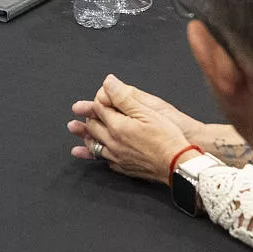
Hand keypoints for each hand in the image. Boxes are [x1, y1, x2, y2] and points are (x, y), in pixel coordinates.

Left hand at [70, 74, 190, 184]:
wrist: (177, 164)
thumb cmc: (167, 137)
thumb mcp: (147, 111)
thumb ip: (124, 98)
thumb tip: (108, 83)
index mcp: (117, 127)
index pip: (99, 109)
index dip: (99, 99)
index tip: (100, 94)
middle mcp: (112, 143)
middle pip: (93, 127)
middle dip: (88, 116)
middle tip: (81, 109)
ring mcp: (117, 158)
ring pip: (95, 145)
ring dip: (85, 136)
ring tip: (75, 130)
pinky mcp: (124, 168)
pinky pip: (104, 161)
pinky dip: (96, 154)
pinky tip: (96, 153)